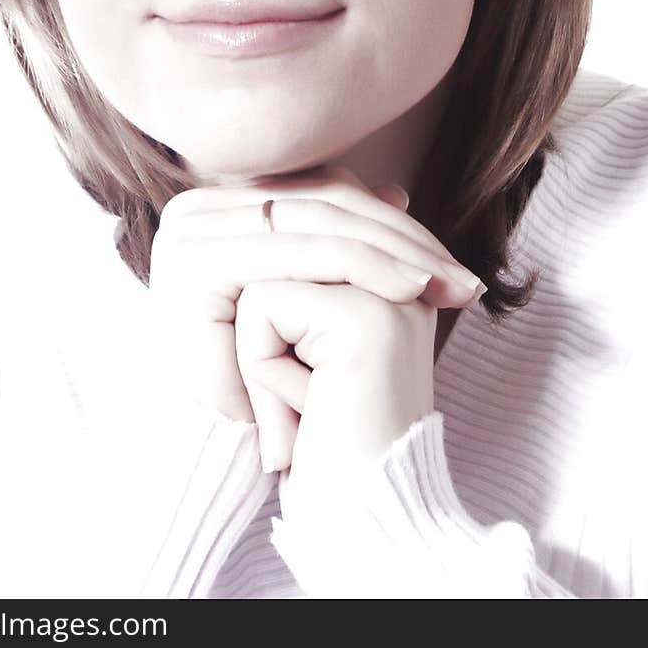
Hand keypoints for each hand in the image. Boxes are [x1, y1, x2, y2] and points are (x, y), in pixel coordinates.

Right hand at [147, 165, 481, 463]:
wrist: (211, 457)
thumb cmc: (260, 389)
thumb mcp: (308, 303)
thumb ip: (339, 241)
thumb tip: (398, 190)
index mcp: (212, 208)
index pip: (315, 196)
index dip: (385, 222)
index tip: (446, 256)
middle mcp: (192, 211)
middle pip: (317, 207)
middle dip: (396, 238)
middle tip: (459, 273)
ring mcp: (188, 234)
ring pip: (314, 226)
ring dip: (388, 252)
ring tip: (443, 282)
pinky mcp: (195, 265)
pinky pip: (296, 259)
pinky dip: (359, 268)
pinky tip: (406, 291)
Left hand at [233, 267, 439, 523]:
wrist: (352, 519)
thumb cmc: (323, 443)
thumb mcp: (303, 346)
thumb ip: (295, 280)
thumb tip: (286, 253)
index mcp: (397, 270)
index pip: (295, 241)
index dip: (270, 314)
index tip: (313, 382)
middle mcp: (403, 270)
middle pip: (275, 254)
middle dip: (264, 332)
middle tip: (310, 399)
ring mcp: (389, 289)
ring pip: (262, 278)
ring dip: (262, 353)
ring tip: (308, 406)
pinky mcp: (365, 317)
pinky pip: (262, 307)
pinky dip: (264, 369)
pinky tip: (310, 412)